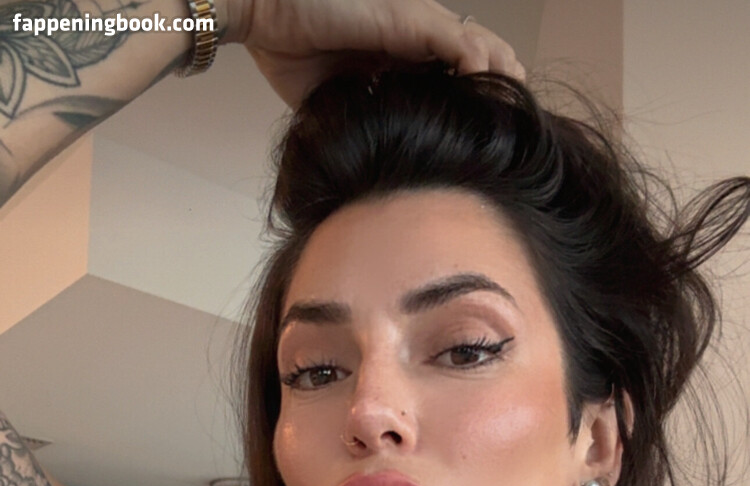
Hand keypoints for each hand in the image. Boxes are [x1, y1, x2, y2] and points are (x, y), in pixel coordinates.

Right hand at [235, 0, 525, 109]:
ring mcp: (415, 21)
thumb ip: (358, 117)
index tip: (495, 137)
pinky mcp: (410, 19)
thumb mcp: (331, 98)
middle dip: (503, 89)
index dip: (480, 100)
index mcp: (399, 50)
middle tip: (520, 130)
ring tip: (520, 115)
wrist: (259, 11)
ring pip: (481, 46)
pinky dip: (484, 68)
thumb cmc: (285, 47)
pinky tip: (500, 94)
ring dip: (505, 79)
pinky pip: (462, 44)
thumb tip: (366, 165)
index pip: (454, 73)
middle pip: (479, 57)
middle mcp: (414, 32)